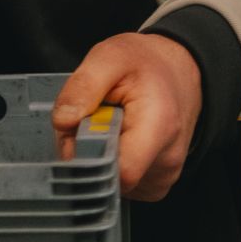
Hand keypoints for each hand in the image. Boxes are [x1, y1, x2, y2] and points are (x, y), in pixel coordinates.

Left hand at [54, 30, 202, 202]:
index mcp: (159, 127)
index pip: (121, 173)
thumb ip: (83, 87)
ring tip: (110, 125)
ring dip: (99, 157)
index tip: (77, 133)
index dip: (87, 158)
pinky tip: (119, 139)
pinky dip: (112, 164)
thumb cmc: (146, 64)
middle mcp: (168, 158)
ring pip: (111, 182)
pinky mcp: (157, 184)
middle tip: (92, 119)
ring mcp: (164, 175)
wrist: (177, 72)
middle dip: (87, 153)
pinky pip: (121, 185)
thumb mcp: (110, 57)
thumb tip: (63, 121)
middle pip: (108, 177)